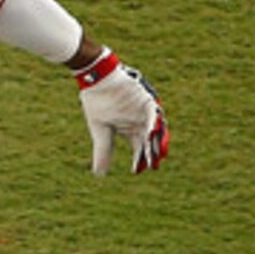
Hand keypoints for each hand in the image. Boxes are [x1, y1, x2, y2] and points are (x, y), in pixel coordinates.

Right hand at [76, 49, 168, 174]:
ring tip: (157, 154)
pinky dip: (153, 124)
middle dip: (151, 153)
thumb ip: (103, 151)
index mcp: (128, 128)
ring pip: (154, 129)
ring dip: (156, 141)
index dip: (139, 159)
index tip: (138, 171)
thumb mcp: (100, 131)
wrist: (97, 79)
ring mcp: (144, 112)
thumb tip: (99, 174)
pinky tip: (151, 134)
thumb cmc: (97, 102)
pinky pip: (153, 114)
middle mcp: (139, 121)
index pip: (138, 147)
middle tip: (153, 166)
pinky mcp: (146, 101)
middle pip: (148, 141)